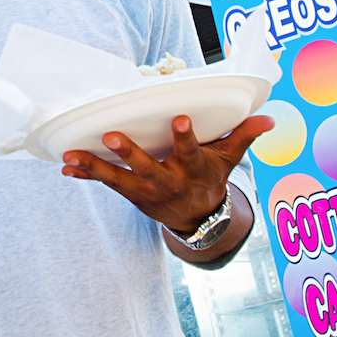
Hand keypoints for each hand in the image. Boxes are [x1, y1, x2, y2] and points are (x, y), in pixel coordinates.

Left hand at [62, 113, 273, 234]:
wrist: (197, 218)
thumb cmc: (210, 178)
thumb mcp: (229, 160)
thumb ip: (243, 136)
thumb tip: (268, 118)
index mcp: (194, 169)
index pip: (192, 151)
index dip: (185, 137)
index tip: (178, 119)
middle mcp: (169, 181)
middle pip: (149, 167)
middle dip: (131, 153)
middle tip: (112, 136)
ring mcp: (147, 191)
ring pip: (120, 180)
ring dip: (96, 167)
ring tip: (73, 155)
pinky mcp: (132, 195)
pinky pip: (106, 185)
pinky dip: (87, 175)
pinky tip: (68, 166)